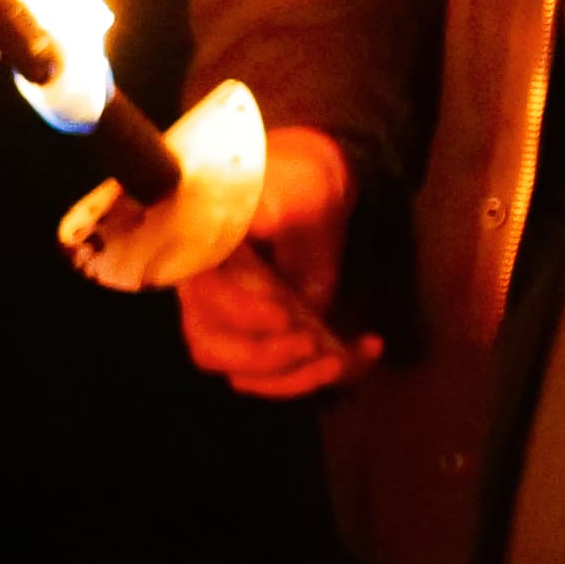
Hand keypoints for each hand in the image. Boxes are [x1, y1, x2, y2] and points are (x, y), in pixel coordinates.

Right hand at [177, 121, 374, 398]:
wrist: (314, 190)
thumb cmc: (299, 187)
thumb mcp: (299, 197)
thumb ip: (282, 226)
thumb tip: (272, 256)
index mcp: (202, 256)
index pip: (204, 299)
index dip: (243, 314)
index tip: (287, 312)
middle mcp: (203, 296)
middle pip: (212, 349)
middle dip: (267, 356)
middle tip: (314, 342)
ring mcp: (228, 324)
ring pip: (241, 374)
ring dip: (294, 376)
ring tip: (342, 359)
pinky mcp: (259, 341)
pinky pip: (275, 377)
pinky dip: (317, 374)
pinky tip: (362, 353)